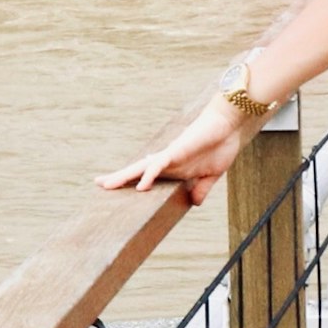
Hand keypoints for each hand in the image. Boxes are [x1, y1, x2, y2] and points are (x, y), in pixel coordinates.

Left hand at [99, 96, 253, 204]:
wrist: (229, 125)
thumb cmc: (220, 145)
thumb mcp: (211, 175)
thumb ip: (201, 188)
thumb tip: (195, 203)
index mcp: (175, 168)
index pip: (148, 176)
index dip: (133, 181)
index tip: (119, 187)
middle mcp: (168, 162)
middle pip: (138, 170)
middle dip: (119, 177)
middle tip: (99, 183)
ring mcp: (170, 156)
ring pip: (141, 167)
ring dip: (124, 176)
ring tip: (106, 185)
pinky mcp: (176, 151)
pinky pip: (159, 165)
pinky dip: (149, 175)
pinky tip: (140, 186)